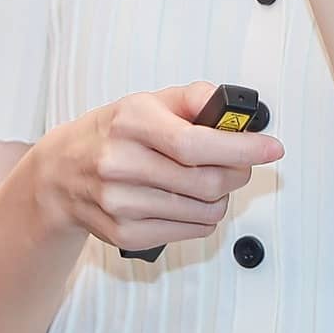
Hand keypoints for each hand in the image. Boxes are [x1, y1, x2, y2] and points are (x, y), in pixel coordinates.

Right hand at [49, 77, 288, 258]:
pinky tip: (190, 201)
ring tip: (211, 180)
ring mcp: (120, 204)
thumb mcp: (148, 102)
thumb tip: (234, 110)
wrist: (61, 173)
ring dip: (222, 196)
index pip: (195, 143)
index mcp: (131, 124)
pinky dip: (204, 217)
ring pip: (204, 210)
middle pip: (207, 181)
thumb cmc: (114, 134)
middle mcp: (121, 164)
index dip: (241, 148)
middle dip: (239, 172)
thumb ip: (194, 99)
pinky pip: (190, 231)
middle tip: (243, 164)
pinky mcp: (124, 233)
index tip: (271, 148)